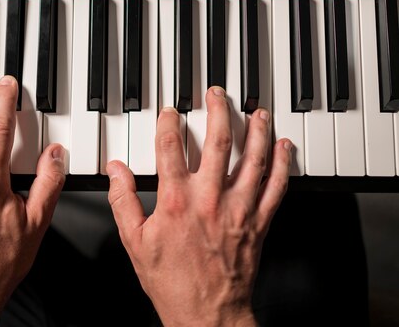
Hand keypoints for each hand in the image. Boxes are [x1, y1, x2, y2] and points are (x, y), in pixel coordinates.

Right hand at [107, 87, 291, 326]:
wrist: (206, 313)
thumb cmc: (171, 280)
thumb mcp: (134, 241)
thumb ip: (122, 200)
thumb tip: (115, 171)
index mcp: (176, 200)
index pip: (170, 147)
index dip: (169, 122)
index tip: (170, 111)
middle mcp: (209, 198)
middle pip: (218, 141)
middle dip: (218, 110)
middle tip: (217, 94)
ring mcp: (238, 208)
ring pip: (252, 159)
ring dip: (256, 130)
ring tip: (257, 111)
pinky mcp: (259, 222)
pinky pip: (277, 187)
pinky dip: (282, 164)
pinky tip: (283, 147)